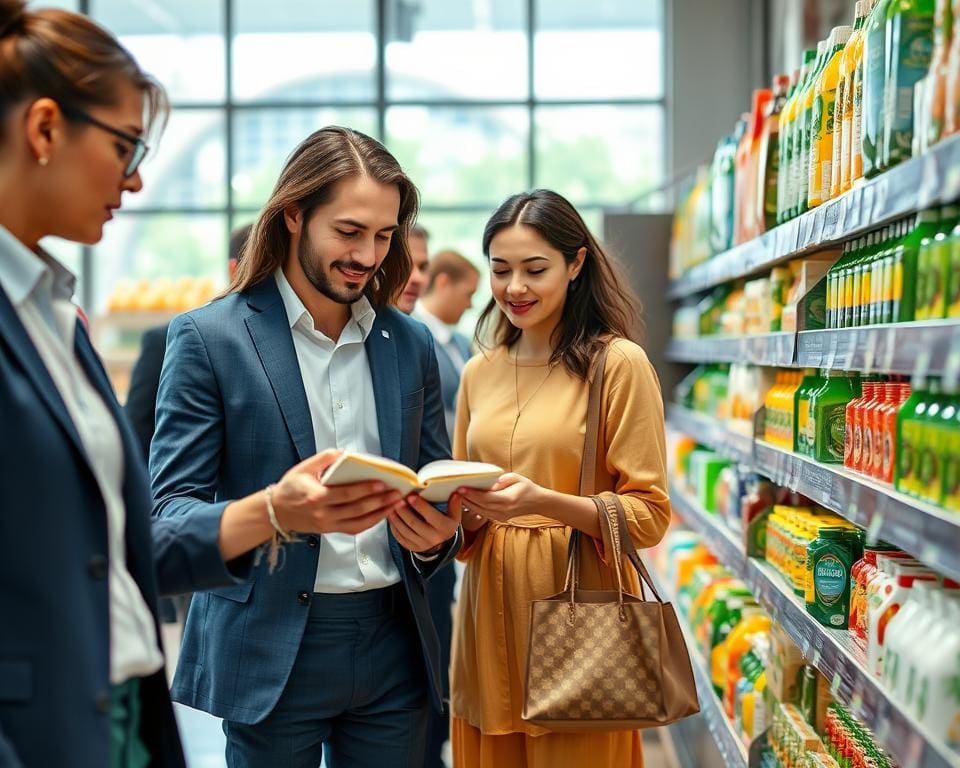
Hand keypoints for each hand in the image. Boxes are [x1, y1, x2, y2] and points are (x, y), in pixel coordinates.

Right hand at [273, 449, 403, 534]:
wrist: (277, 511)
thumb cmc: (290, 488)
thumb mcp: (304, 468)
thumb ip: (324, 458)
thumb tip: (344, 453)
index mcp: (317, 497)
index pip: (346, 494)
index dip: (366, 489)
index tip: (381, 483)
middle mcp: (324, 514)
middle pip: (357, 509)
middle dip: (380, 501)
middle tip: (396, 494)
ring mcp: (328, 524)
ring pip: (359, 522)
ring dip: (380, 513)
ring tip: (395, 504)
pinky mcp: (331, 530)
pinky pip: (355, 529)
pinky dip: (370, 522)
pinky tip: (382, 514)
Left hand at [388, 493, 462, 553]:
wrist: (441, 545)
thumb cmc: (446, 525)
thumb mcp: (454, 516)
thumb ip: (455, 504)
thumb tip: (457, 491)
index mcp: (444, 528)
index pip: (431, 516)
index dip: (420, 506)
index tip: (411, 496)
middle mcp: (433, 538)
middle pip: (414, 523)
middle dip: (403, 510)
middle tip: (397, 499)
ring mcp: (421, 544)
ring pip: (404, 530)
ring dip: (396, 517)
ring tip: (391, 505)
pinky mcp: (411, 547)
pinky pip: (399, 537)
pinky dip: (393, 525)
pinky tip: (390, 516)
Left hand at [457, 473, 546, 523]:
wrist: (537, 502)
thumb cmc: (526, 487)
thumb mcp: (516, 478)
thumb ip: (500, 481)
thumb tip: (486, 484)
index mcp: (508, 500)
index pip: (486, 498)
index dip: (472, 494)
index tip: (461, 488)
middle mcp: (503, 511)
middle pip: (480, 506)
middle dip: (465, 498)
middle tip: (453, 490)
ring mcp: (500, 517)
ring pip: (479, 511)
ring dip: (467, 503)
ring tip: (456, 495)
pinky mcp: (498, 519)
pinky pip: (482, 513)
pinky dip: (473, 507)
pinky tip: (465, 500)